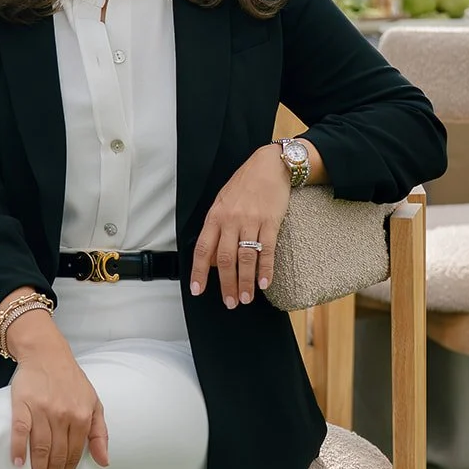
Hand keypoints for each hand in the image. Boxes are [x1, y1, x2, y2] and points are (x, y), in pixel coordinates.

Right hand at [7, 319, 108, 468]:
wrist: (46, 353)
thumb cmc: (71, 380)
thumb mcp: (94, 402)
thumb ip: (99, 432)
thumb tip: (104, 461)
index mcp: (81, 416)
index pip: (75, 452)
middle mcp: (63, 415)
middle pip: (57, 454)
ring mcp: (42, 410)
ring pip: (41, 447)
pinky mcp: (22, 404)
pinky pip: (20, 431)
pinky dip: (18, 448)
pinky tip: (18, 463)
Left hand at [190, 145, 290, 307]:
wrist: (269, 165)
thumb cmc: (244, 186)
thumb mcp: (222, 203)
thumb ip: (217, 229)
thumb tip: (213, 259)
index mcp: (215, 216)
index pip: (203, 249)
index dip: (199, 272)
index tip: (198, 291)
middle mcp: (230, 220)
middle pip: (225, 259)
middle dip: (226, 284)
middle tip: (230, 303)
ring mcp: (251, 221)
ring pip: (246, 258)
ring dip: (245, 282)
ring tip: (246, 298)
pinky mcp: (271, 221)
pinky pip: (267, 250)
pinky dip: (266, 269)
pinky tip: (265, 283)